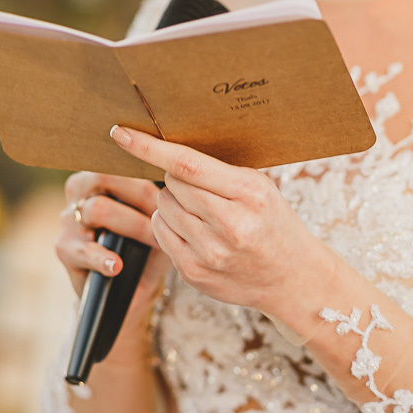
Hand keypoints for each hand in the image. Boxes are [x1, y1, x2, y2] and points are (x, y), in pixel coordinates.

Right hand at [55, 172, 172, 338]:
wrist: (130, 287)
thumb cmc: (147, 243)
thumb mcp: (158, 219)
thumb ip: (164, 200)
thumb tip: (183, 182)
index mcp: (100, 175)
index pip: (119, 162)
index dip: (147, 176)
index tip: (173, 192)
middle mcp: (80, 191)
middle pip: (104, 178)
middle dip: (141, 198)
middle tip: (167, 217)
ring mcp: (69, 219)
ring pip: (96, 209)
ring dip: (132, 225)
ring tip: (155, 240)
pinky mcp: (65, 249)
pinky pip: (82, 249)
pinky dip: (102, 258)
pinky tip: (117, 266)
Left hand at [109, 125, 336, 317]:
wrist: (292, 278)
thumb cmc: (274, 223)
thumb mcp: (260, 188)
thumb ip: (220, 172)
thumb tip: (168, 151)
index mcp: (249, 194)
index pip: (188, 164)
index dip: (149, 148)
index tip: (121, 134)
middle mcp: (230, 224)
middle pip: (171, 185)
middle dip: (177, 179)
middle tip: (200, 188)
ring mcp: (210, 252)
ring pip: (162, 207)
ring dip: (173, 202)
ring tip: (202, 212)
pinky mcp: (195, 272)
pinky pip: (160, 233)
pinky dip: (170, 224)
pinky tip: (195, 230)